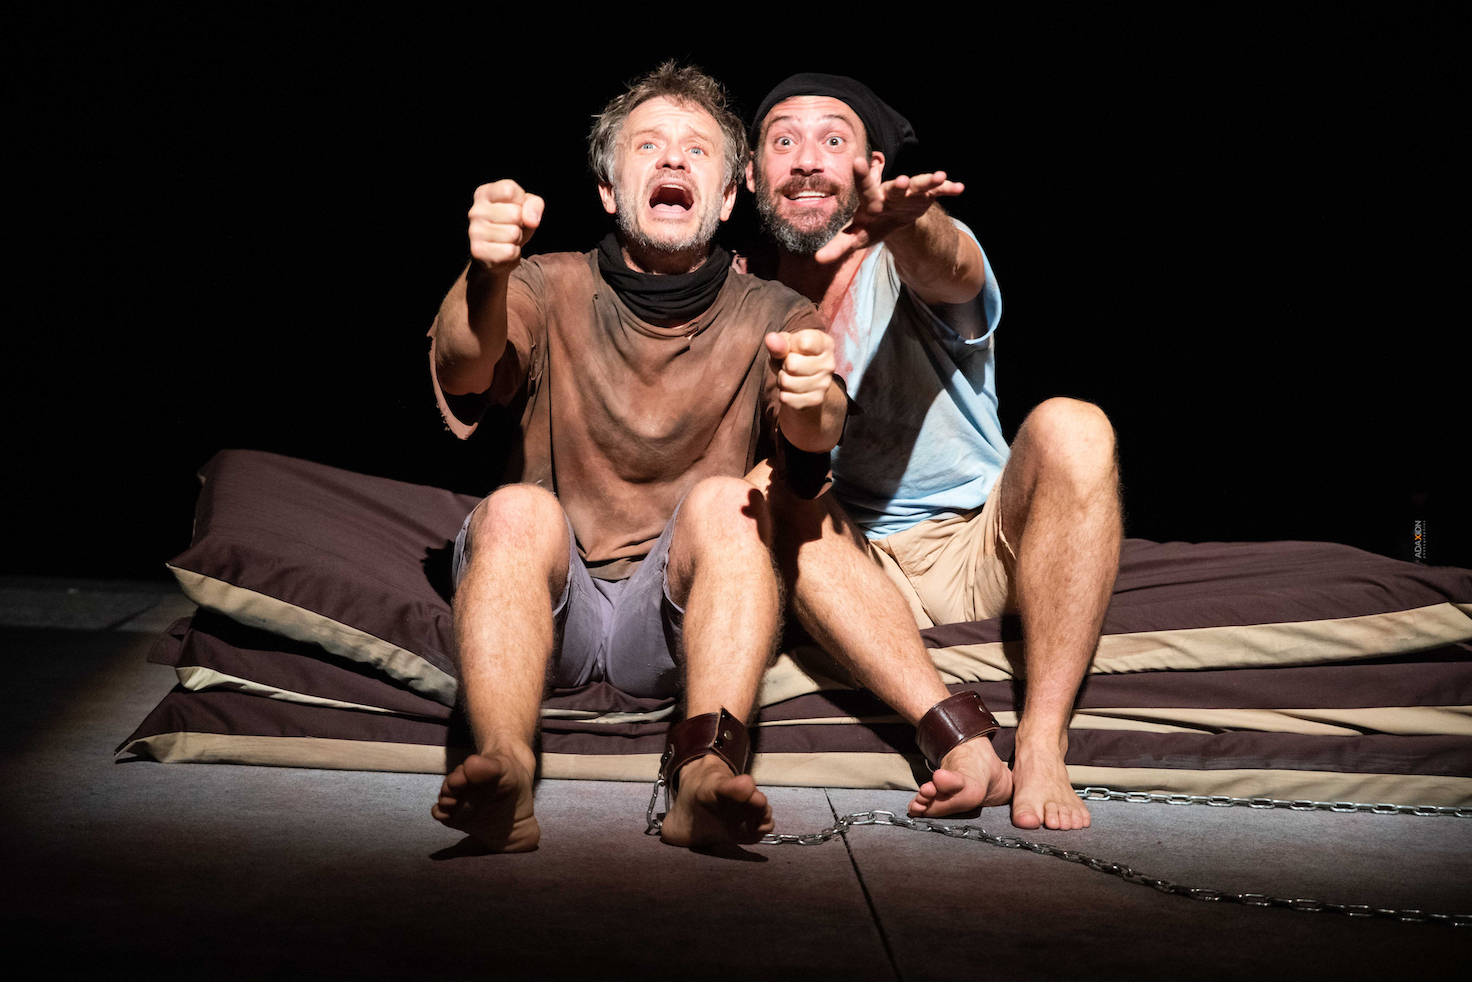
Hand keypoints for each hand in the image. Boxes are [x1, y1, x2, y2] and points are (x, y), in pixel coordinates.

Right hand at [468, 180, 543, 274]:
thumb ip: (534, 205)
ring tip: (508, 238)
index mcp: (484, 193)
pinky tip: (504, 250)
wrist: (499, 253)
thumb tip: (531, 221)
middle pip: (515, 213)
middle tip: (512, 227)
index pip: (509, 190)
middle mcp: (475, 211)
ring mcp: (474, 232)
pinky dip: (514, 253)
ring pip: (514, 233)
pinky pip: (510, 251)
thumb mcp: (527, 207)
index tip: (515, 207)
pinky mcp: (478, 252)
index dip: (521, 202)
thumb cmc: (513, 223)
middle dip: (521, 223)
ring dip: (517, 239)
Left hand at [765, 329, 834, 410]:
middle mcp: (829, 364)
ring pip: (787, 382)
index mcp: (825, 343)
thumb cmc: (793, 357)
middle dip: (783, 365)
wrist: (801, 383)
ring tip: (789, 376)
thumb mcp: (785, 345)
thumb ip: (779, 342)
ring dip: (782, 380)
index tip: (794, 347)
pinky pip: (787, 398)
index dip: (790, 345)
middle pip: (792, 364)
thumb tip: (771, 339)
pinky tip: (791, 390)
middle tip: (789, 365)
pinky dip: (783, 394)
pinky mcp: (816, 400)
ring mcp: (824, 384)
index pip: (804, 343)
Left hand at [814, 160, 963, 264]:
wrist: (892, 217)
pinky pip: (937, 192)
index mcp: (872, 201)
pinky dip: (948, 189)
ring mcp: (909, 193)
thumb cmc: (871, 225)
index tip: (857, 161)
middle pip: (894, 187)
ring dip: (929, 180)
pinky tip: (959, 188)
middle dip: (899, 184)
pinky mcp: (925, 196)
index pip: (864, 188)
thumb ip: (838, 246)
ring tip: (941, 175)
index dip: (862, 176)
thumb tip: (818, 259)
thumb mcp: (856, 237)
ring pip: (919, 184)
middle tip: (903, 180)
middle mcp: (890, 193)